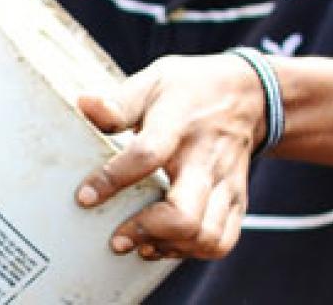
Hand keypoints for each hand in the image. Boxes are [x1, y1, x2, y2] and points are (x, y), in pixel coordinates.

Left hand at [74, 54, 267, 260]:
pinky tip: (164, 245)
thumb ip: (118, 102)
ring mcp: (225, 184)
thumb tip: (84, 104)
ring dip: (169, 246)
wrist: (249, 96)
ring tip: (138, 244)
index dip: (113, 179)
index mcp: (178, 125)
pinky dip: (192, 252)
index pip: (147, 155)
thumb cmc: (189, 90)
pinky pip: (222, 240)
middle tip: (116, 238)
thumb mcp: (152, 82)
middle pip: (184, 212)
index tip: (85, 197)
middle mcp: (205, 159)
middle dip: (147, 231)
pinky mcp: (236, 201)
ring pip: (206, 235)